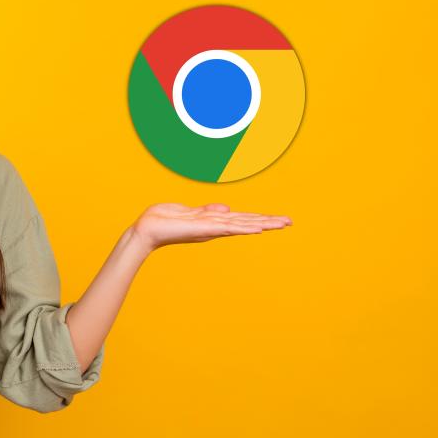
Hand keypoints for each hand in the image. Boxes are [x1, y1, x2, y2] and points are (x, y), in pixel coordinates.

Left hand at [131, 203, 291, 252]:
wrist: (148, 228)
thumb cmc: (166, 220)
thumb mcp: (190, 212)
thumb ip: (209, 211)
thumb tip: (227, 209)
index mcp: (213, 221)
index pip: (242, 219)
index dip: (260, 218)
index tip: (279, 219)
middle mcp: (215, 226)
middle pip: (247, 222)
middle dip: (268, 221)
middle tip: (290, 222)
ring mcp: (211, 228)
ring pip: (242, 224)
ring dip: (262, 223)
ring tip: (281, 224)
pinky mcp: (204, 229)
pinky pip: (228, 227)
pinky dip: (243, 227)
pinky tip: (258, 228)